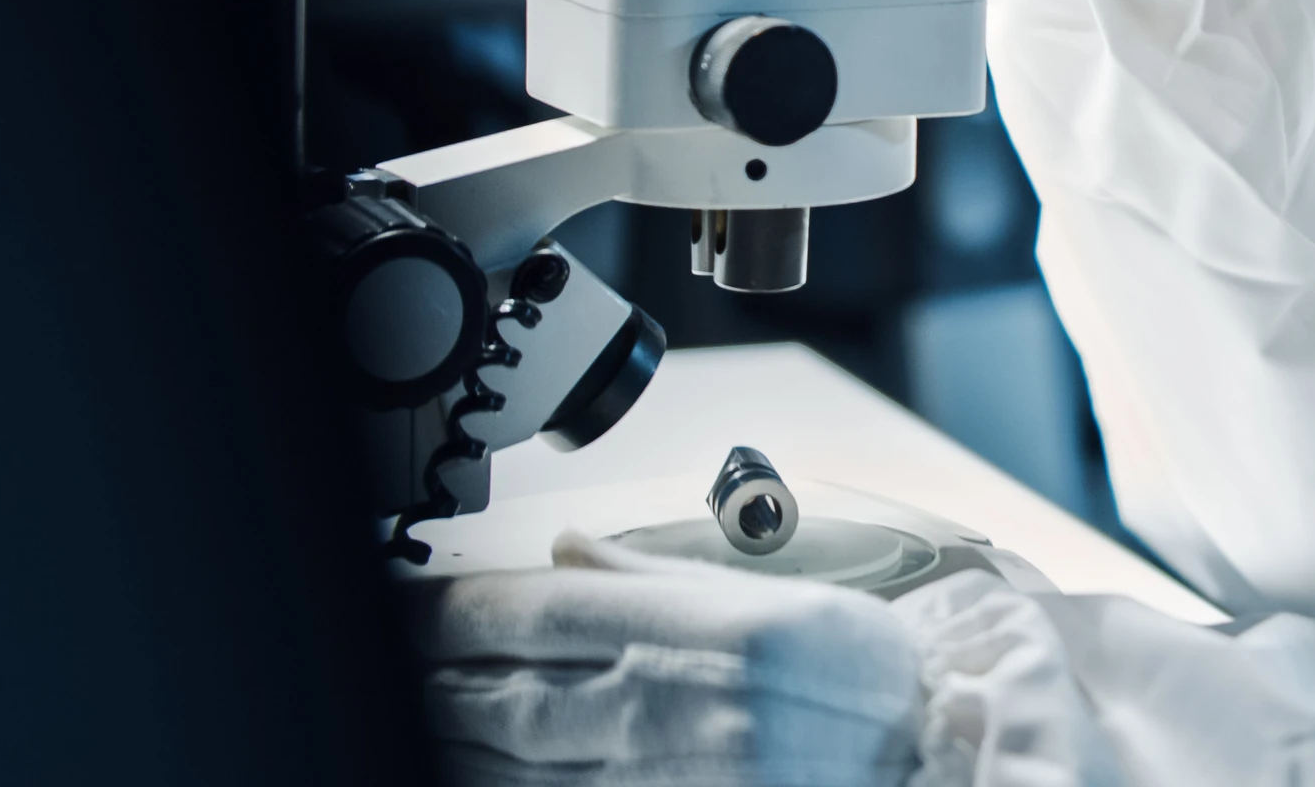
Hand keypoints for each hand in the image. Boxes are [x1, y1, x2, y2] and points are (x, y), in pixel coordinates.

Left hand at [419, 530, 922, 780]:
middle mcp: (667, 702)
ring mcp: (657, 773)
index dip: (454, 606)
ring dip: (445, 731)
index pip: (536, 610)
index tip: (409, 599)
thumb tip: (573, 551)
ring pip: (511, 754)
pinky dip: (499, 785)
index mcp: (695, 628)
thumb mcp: (771, 598)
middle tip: (384, 654)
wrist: (930, 760)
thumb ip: (659, 574)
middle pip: (504, 685)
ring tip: (409, 706)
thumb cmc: (866, 680)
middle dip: (430, 671)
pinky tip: (469, 768)